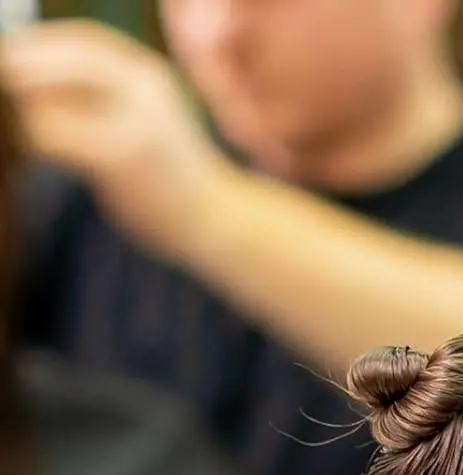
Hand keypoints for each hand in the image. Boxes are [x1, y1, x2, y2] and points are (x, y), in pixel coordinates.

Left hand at [0, 20, 229, 261]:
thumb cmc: (175, 179)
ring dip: (35, 118)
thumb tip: (29, 72)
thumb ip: (103, 97)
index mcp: (152, 78)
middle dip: (25, 69)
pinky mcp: (115, 158)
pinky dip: (41, 145)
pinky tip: (59, 163)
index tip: (14, 55)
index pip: (87, 41)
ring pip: (48, 102)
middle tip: (8, 83)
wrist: (220, 224)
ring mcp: (131, 123)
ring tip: (54, 144)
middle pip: (63, 60)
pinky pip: (51, 137)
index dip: (44, 43)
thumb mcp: (147, 121)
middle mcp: (144, 91)